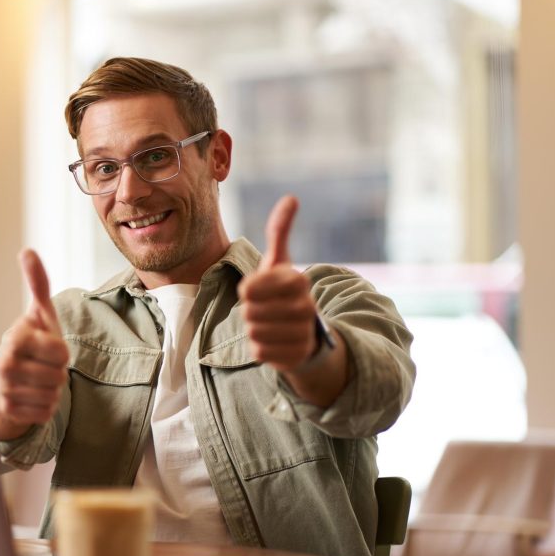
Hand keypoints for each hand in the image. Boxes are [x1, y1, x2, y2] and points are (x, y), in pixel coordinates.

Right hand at [0, 249, 69, 439]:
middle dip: (56, 373)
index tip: (47, 348)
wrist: (6, 379)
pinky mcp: (8, 411)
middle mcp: (6, 364)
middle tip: (41, 366)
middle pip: (59, 376)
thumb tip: (28, 251)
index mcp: (16, 338)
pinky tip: (31, 396)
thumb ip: (38, 283)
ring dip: (51, 391)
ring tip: (36, 380)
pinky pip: (45, 414)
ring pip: (53, 396)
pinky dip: (44, 408)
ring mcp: (5, 389)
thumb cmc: (30, 343)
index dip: (61, 352)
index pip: (62, 353)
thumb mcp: (39, 313)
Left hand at [237, 195, 318, 371]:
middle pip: (249, 312)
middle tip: (263, 309)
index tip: (256, 289)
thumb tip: (291, 198)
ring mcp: (302, 334)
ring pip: (253, 332)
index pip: (250, 288)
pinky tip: (273, 341)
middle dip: (250, 311)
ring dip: (254, 329)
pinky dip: (260, 348)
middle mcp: (305, 307)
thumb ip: (280, 231)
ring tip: (269, 324)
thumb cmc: (284, 293)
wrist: (307, 334)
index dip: (248, 290)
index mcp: (298, 281)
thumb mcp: (280, 262)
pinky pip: (260, 352)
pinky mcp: (295, 357)